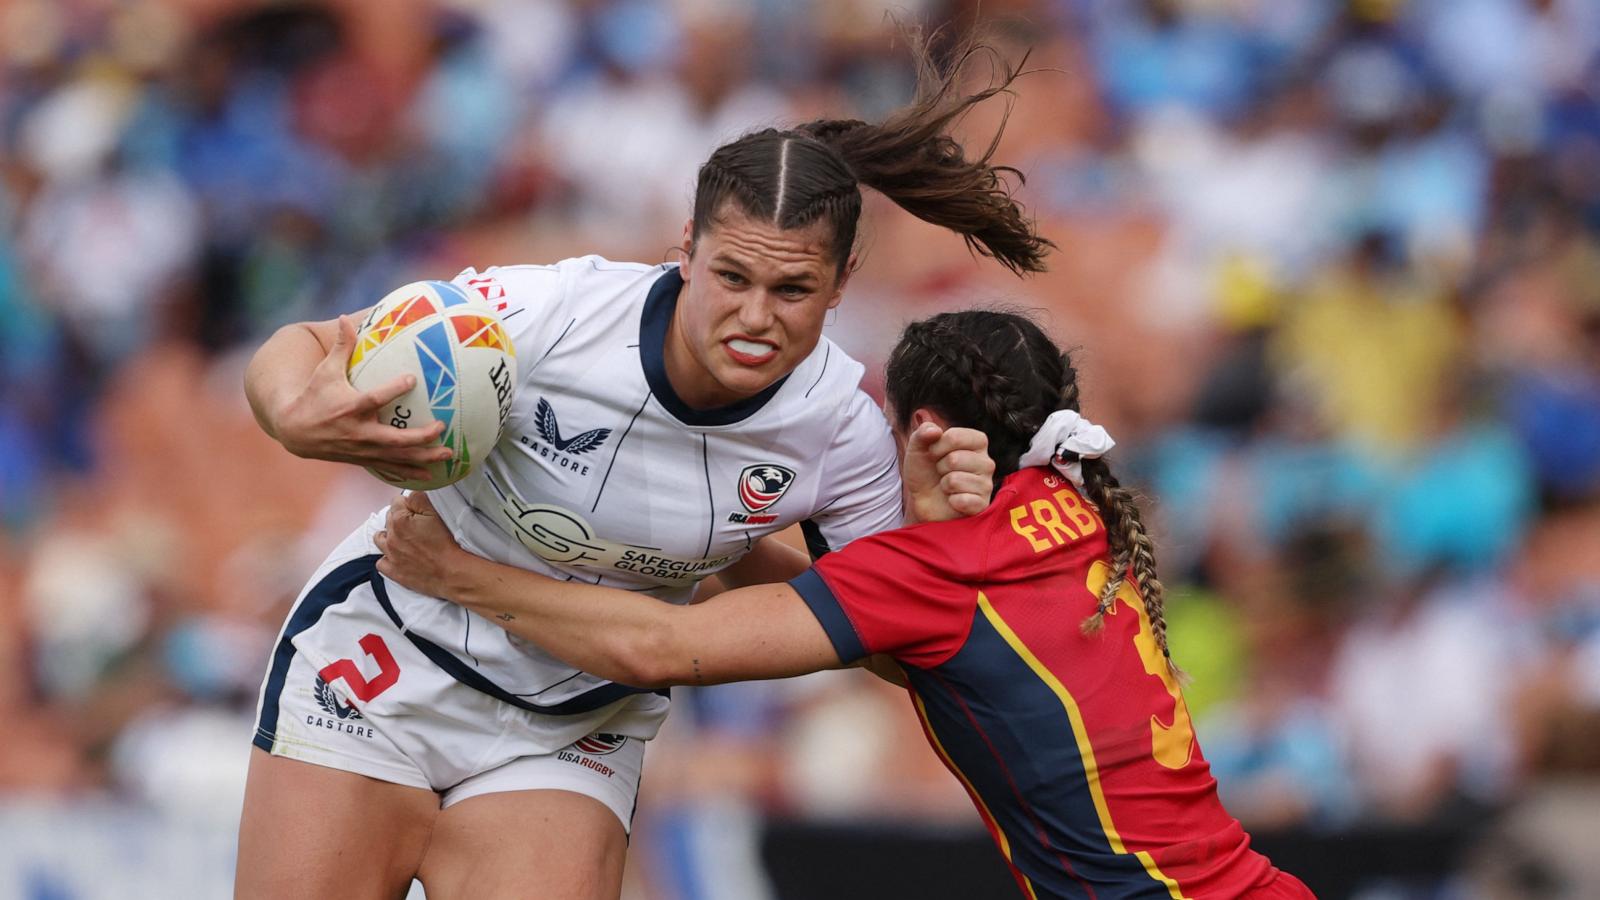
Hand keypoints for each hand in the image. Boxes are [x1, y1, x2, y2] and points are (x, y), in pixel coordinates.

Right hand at [274, 315, 452, 482]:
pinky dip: (410, 472)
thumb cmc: (313, 396)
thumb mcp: (325, 371)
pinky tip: (431, 475)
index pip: (375, 398)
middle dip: (421, 436)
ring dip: (424, 458)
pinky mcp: (363, 459)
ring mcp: (362, 449)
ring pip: (397, 457)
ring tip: (447, 454)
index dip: (394, 389)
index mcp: (350, 407)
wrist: (295, 431)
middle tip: (442, 427)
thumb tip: (345, 317)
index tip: (413, 378)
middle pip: (394, 438)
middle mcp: (358, 431)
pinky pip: (390, 468)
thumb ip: (340, 347)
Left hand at [375, 492, 468, 597]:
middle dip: (399, 518)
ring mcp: (390, 555)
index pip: (396, 502)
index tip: (418, 509)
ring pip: (379, 539)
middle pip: (388, 519)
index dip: (409, 503)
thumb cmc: (446, 543)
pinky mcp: (394, 572)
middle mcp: (390, 537)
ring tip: (404, 538)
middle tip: (417, 524)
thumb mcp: (436, 512)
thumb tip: (409, 495)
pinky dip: (387, 558)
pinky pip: (381, 562)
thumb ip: (419, 498)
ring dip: (389, 536)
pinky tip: (399, 556)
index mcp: (400, 520)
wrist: (451, 572)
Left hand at [901, 423, 993, 522]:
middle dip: (939, 467)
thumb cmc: (925, 470)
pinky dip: (951, 501)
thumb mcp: (917, 448)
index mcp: (977, 441)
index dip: (936, 447)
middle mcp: (987, 461)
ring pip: (954, 480)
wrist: (924, 500)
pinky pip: (961, 500)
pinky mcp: (982, 504)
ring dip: (944, 485)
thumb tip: (935, 431)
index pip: (954, 437)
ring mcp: (987, 484)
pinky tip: (953, 500)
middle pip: (954, 459)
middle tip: (942, 473)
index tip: (934, 454)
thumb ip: (922, 433)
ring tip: (947, 486)